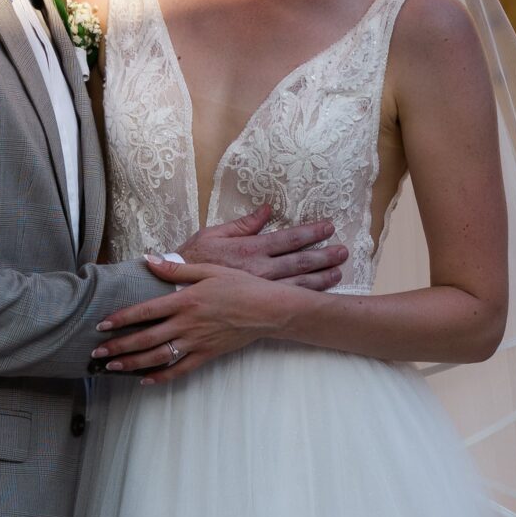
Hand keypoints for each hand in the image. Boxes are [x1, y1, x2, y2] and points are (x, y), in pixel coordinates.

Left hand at [92, 260, 294, 383]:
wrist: (268, 310)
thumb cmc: (240, 286)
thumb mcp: (208, 270)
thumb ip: (176, 268)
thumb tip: (148, 259)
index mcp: (184, 300)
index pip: (144, 312)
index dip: (121, 319)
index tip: (102, 325)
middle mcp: (186, 324)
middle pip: (145, 338)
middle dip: (119, 346)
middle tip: (97, 352)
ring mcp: (196, 342)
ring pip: (158, 357)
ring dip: (133, 363)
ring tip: (112, 367)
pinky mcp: (207, 355)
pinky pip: (180, 370)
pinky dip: (161, 377)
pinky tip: (145, 380)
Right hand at [177, 202, 346, 290]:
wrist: (172, 292)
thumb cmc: (190, 260)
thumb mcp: (213, 234)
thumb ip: (243, 223)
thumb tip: (267, 209)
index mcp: (250, 249)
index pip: (288, 239)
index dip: (311, 233)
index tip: (329, 227)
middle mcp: (259, 271)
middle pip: (299, 263)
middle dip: (323, 256)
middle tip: (344, 252)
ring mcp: (259, 291)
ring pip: (297, 285)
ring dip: (320, 279)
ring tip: (338, 272)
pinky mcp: (255, 307)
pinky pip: (285, 302)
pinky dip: (304, 298)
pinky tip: (318, 295)